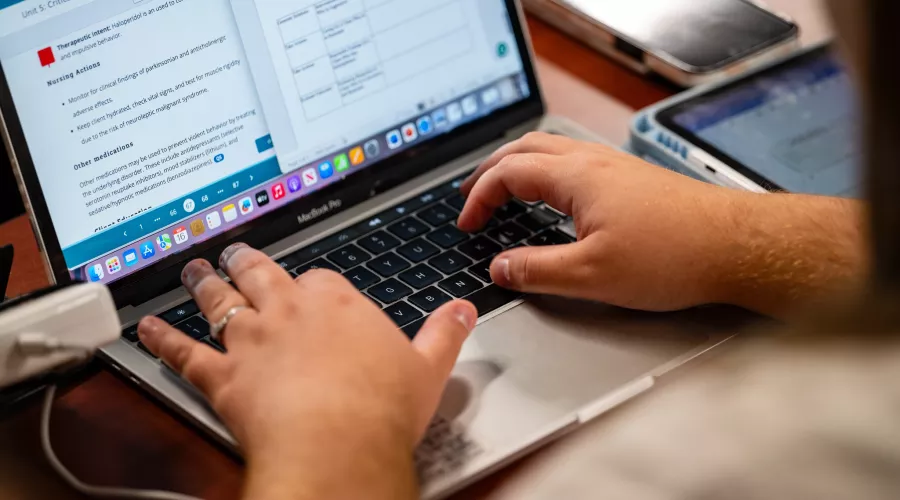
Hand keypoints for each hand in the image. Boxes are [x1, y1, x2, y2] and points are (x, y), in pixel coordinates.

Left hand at [137, 244, 476, 499]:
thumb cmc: (381, 408)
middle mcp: (289, 311)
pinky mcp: (223, 376)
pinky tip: (147, 329)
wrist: (338, 442)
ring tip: (194, 270)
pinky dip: (162, 340)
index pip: (321, 278)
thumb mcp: (430, 367)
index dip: (312, 281)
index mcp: (337, 303)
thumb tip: (462, 310)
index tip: (310, 284)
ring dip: (204, 284)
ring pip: (219, 301)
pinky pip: (184, 352)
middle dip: (247, 262)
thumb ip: (445, 333)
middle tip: (235, 252)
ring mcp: (252, 340)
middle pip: (261, 274)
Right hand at [458, 132, 864, 315]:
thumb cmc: (673, 255)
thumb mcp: (592, 275)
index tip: (467, 224)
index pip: (507, 172)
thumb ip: (537, 271)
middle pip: (525, 148)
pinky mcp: (633, 179)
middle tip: (473, 197)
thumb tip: (500, 269)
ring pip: (552, 150)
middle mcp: (593, 161)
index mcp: (576, 176)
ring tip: (504, 190)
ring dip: (519, 166)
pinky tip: (554, 199)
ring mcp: (615, 166)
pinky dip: (546, 173)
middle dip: (491, 171)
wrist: (737, 245)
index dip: (479, 197)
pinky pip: (574, 162)